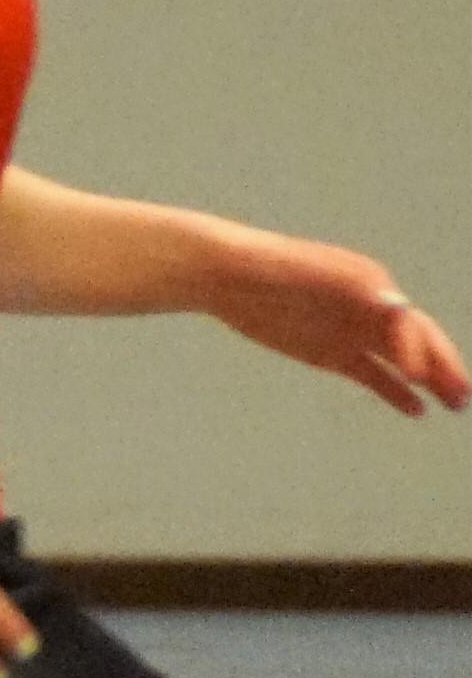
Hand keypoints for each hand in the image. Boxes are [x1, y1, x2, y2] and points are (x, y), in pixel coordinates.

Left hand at [211, 229, 470, 415]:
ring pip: (402, 361)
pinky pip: (373, 375)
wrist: (229, 275)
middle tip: (463, 395)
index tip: (417, 376)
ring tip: (454, 404)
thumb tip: (396, 302)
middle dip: (442, 367)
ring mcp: (353, 332)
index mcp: (372, 284)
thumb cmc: (270, 268)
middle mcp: (371, 308)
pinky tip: (416, 410)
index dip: (417, 349)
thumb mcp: (310, 272)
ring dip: (430, 381)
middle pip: (419, 341)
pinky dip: (394, 392)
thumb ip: (354, 287)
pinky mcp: (333, 354)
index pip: (408, 322)